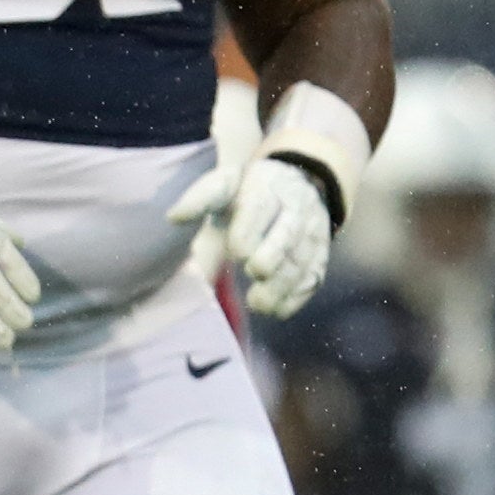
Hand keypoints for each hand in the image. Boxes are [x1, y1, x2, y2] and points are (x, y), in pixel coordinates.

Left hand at [173, 155, 333, 319]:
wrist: (298, 183)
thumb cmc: (247, 194)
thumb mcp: (225, 187)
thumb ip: (200, 200)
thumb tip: (173, 218)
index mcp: (265, 187)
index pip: (259, 208)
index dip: (248, 233)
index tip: (236, 253)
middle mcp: (295, 207)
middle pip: (288, 234)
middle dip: (271, 257)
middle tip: (253, 272)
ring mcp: (312, 230)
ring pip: (303, 259)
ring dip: (283, 284)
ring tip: (259, 304)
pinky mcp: (321, 252)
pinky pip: (315, 275)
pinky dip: (298, 296)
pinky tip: (278, 310)